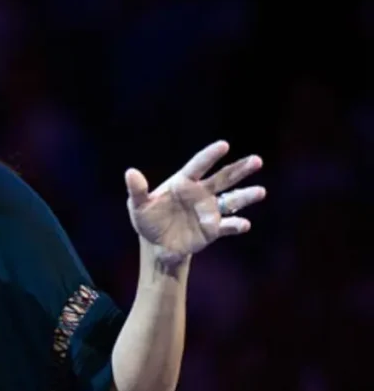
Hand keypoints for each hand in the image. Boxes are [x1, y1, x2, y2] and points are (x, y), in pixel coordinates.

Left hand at [125, 140, 266, 263]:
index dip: (210, 155)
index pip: (199, 166)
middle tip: (257, 160)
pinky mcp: (214, 228)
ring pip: (232, 200)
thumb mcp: (138, 206)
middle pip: (223, 178)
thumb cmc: (147, 220)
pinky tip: (243, 224)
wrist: (157, 245)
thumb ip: (137, 190)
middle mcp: (201, 193)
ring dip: (246, 196)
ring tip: (260, 192)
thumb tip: (130, 172)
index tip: (224, 145)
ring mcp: (210, 210)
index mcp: (183, 183)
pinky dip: (236, 225)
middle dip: (240, 169)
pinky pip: (228, 225)